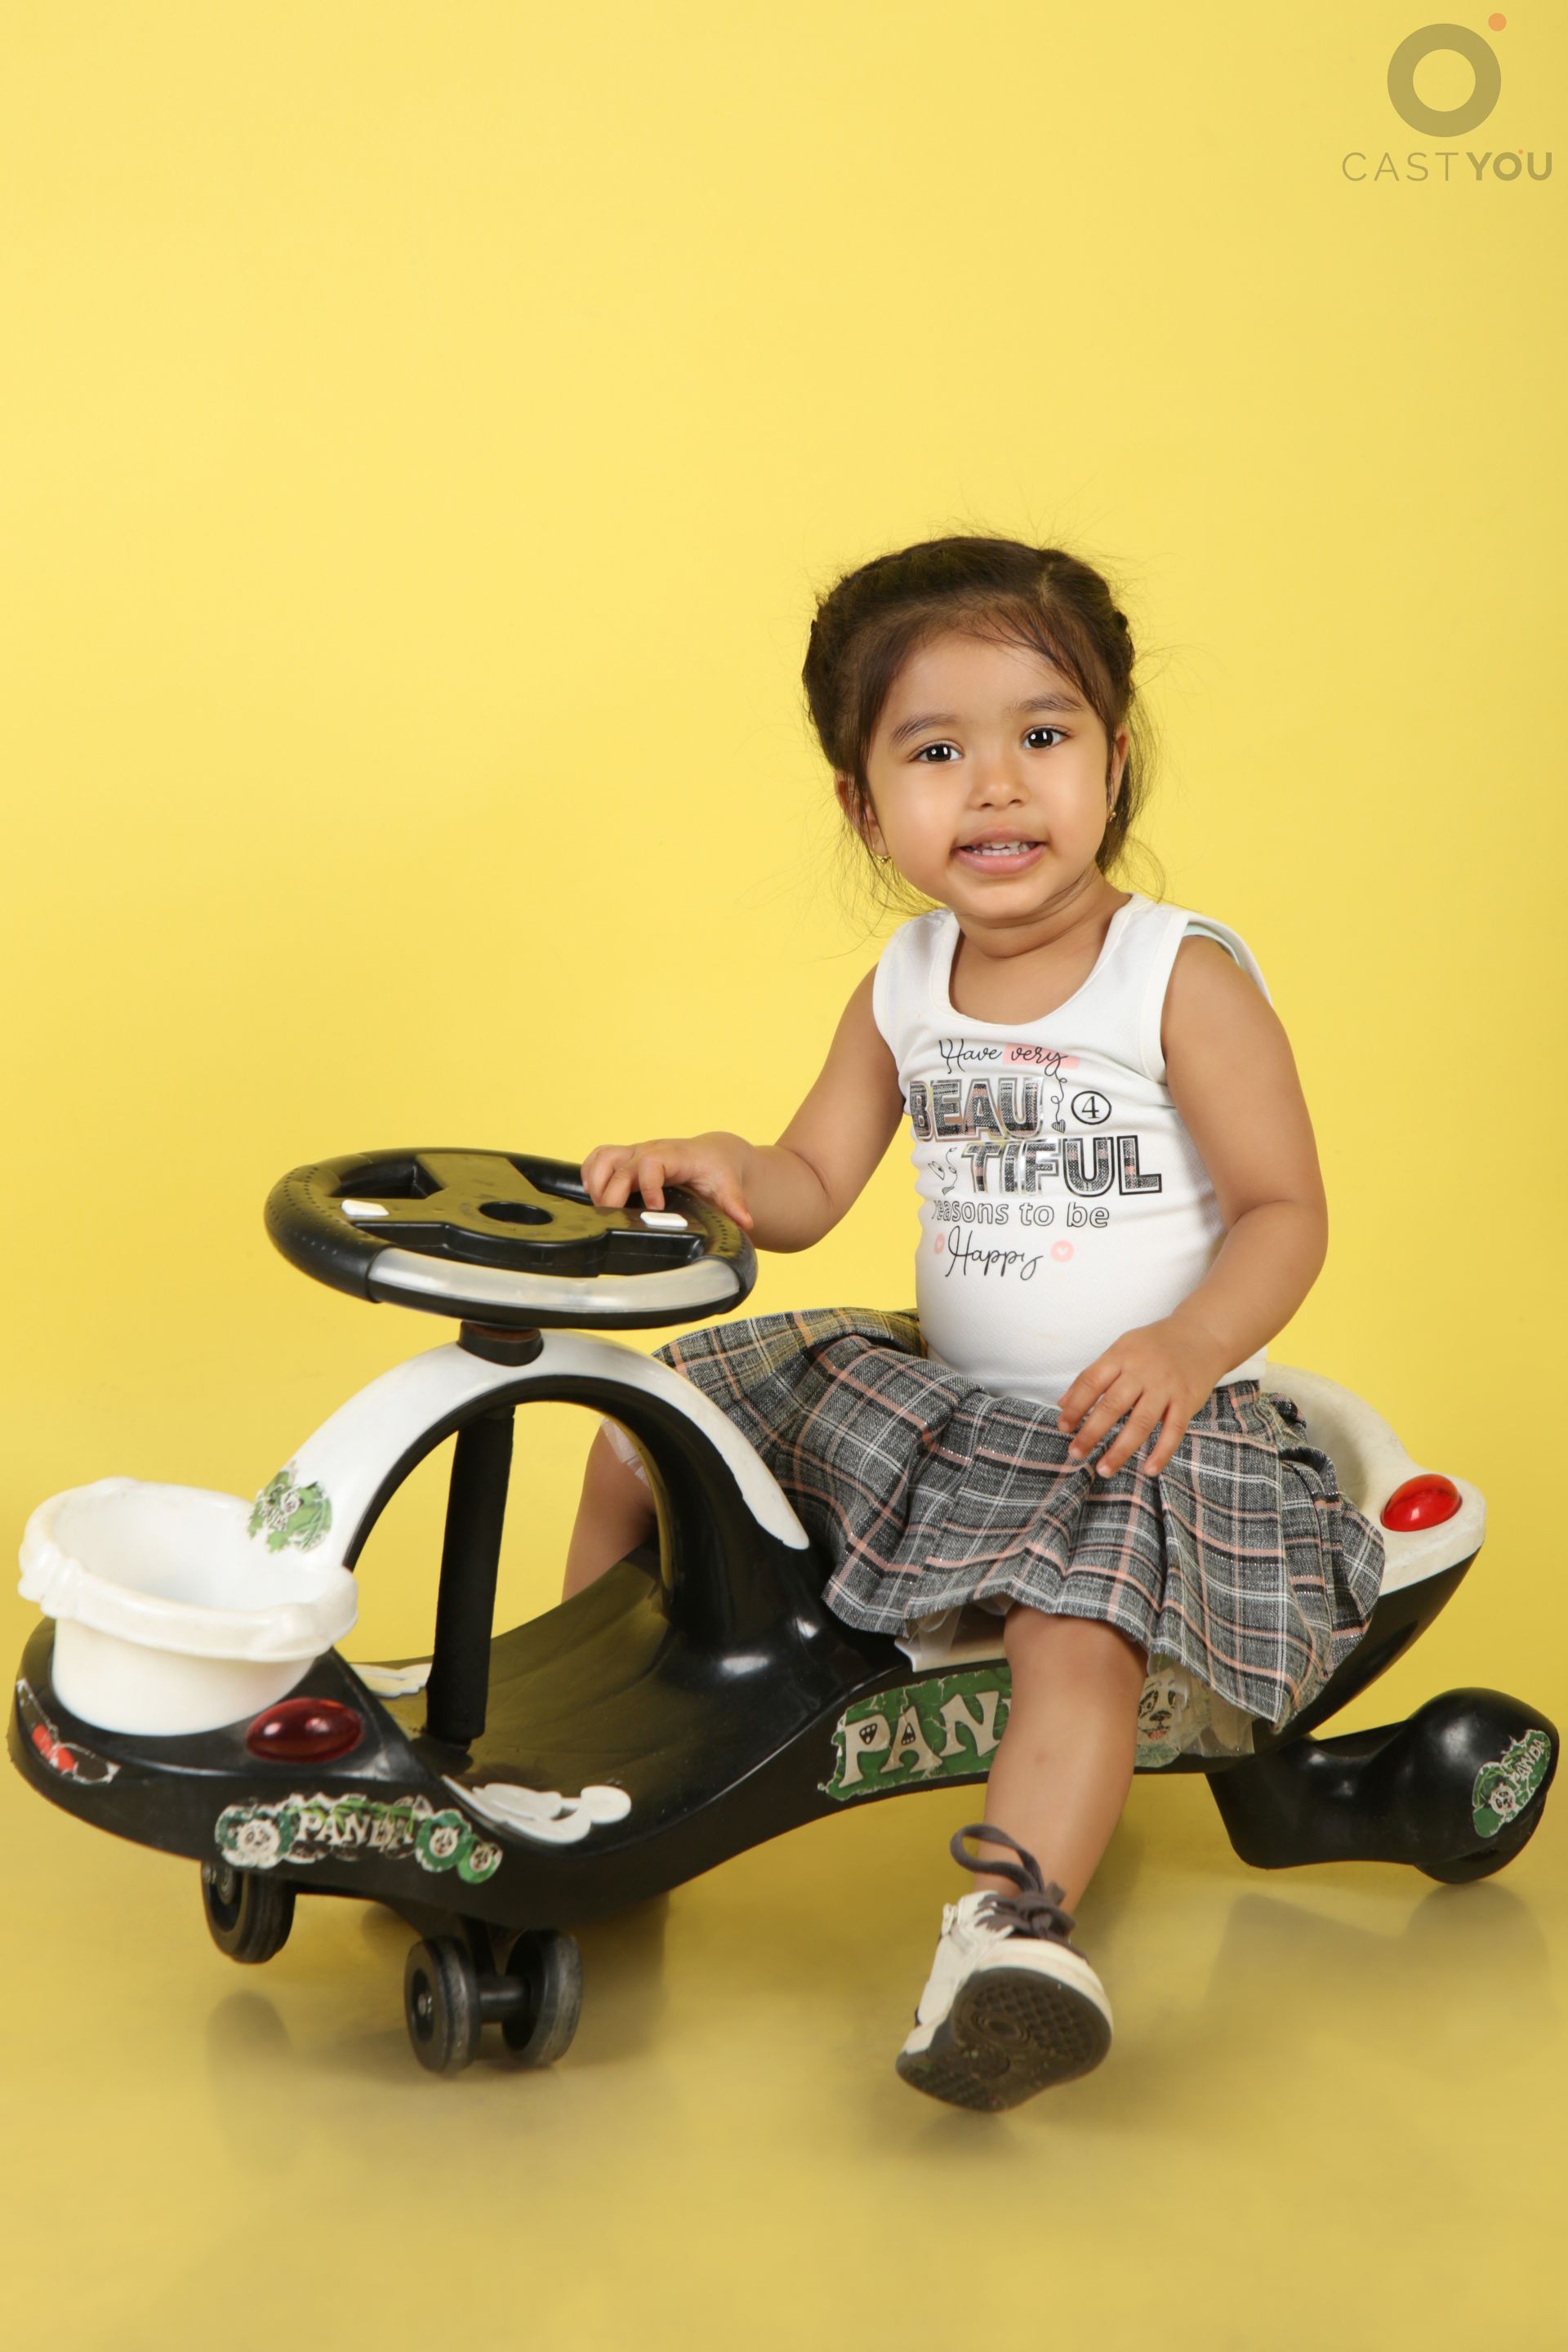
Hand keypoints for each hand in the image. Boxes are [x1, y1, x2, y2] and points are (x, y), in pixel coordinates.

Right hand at [580, 1133, 754, 1231]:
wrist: (715, 1155)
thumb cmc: (719, 1170)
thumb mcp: (730, 1186)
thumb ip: (734, 1204)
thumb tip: (745, 1223)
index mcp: (676, 1157)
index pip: (652, 1163)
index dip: (648, 1185)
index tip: (653, 1208)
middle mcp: (652, 1151)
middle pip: (621, 1167)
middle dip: (613, 1195)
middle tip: (617, 1220)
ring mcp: (637, 1153)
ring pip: (604, 1158)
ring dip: (596, 1182)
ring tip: (601, 1209)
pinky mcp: (627, 1158)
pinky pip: (599, 1158)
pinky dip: (590, 1174)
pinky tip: (593, 1195)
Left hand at [1054, 1315, 1228, 1480]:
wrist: (1201, 1335)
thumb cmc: (1154, 1346)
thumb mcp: (1121, 1349)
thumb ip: (1094, 1375)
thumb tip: (1063, 1403)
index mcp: (1121, 1355)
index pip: (1092, 1382)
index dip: (1075, 1406)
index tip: (1063, 1427)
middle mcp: (1143, 1370)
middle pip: (1113, 1405)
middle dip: (1091, 1432)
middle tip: (1075, 1453)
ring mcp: (1166, 1386)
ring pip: (1141, 1422)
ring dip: (1121, 1449)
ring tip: (1103, 1469)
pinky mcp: (1187, 1401)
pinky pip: (1174, 1430)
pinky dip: (1161, 1452)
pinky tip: (1148, 1469)